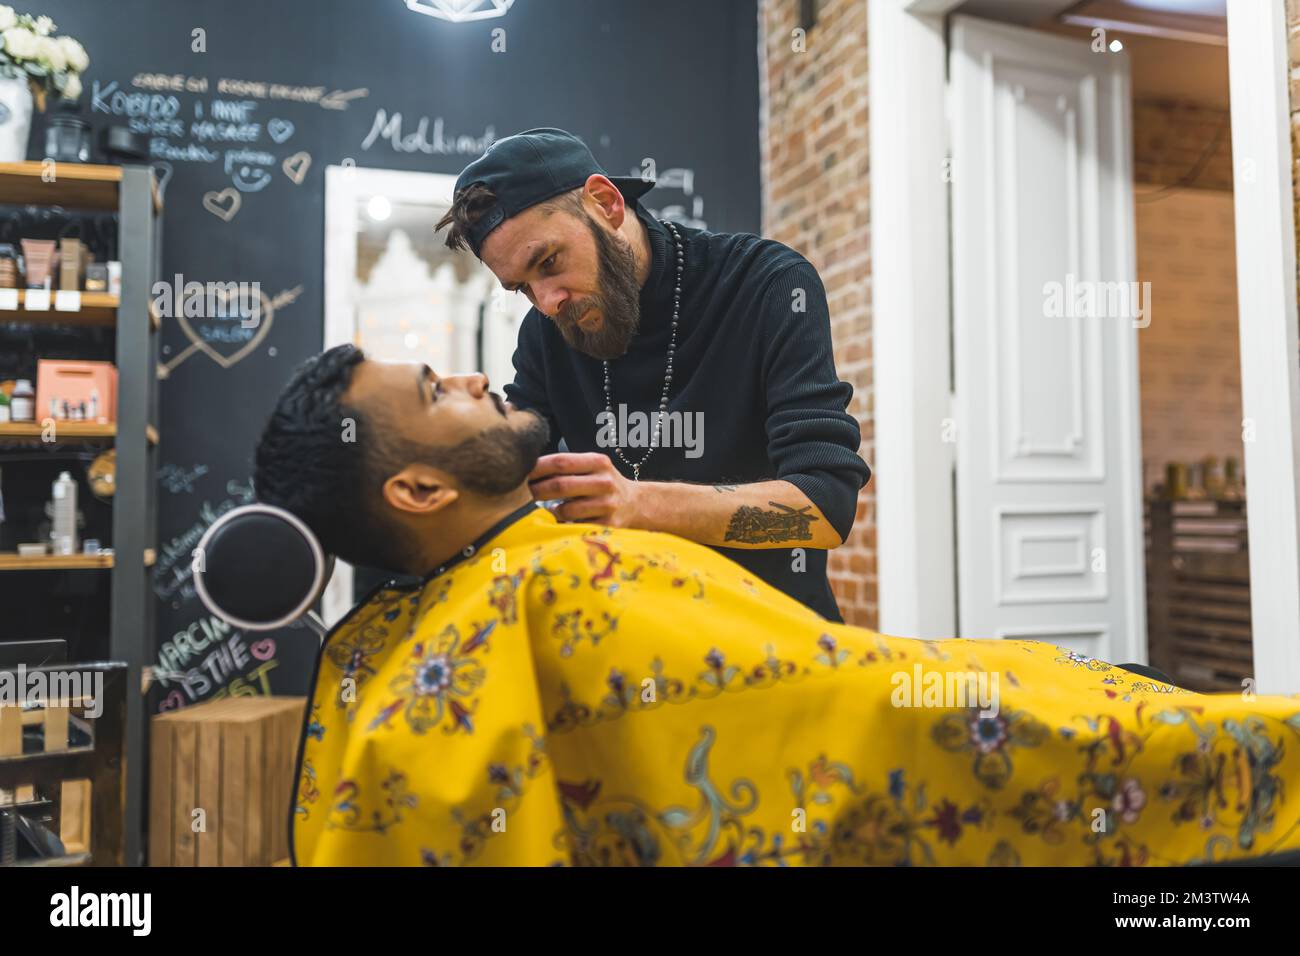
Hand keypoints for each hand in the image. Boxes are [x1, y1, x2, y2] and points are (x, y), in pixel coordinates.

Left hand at [527, 452, 642, 526]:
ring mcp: (608, 504)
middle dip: (536, 490)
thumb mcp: (591, 467)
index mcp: (598, 462)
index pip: (561, 461)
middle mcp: (605, 482)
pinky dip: (564, 523)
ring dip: (550, 510)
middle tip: (520, 495)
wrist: (635, 504)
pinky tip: (562, 518)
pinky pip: (576, 526)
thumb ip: (567, 466)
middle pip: (560, 485)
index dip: (537, 468)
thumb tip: (527, 469)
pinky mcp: (608, 525)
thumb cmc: (602, 484)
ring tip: (545, 507)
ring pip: (566, 509)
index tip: (520, 473)